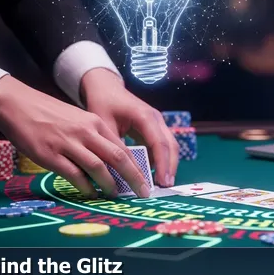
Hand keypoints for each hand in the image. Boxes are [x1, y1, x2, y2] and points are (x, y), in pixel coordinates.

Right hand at [0, 75, 150, 198]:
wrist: (18, 105)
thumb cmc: (50, 115)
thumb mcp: (79, 120)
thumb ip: (95, 138)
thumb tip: (113, 163)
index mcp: (96, 123)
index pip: (123, 148)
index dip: (137, 167)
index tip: (145, 181)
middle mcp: (86, 132)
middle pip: (117, 158)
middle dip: (133, 178)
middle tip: (142, 193)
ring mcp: (68, 143)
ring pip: (98, 167)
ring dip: (110, 184)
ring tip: (115, 195)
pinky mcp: (51, 155)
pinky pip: (74, 175)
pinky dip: (86, 187)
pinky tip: (91, 194)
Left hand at [80, 68, 178, 186]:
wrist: (106, 87)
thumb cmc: (102, 104)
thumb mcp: (104, 125)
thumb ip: (114, 147)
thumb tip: (121, 173)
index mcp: (144, 117)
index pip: (159, 143)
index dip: (162, 164)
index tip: (162, 183)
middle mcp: (156, 118)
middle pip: (171, 145)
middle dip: (170, 167)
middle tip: (165, 187)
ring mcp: (158, 122)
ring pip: (170, 145)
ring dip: (168, 164)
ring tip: (162, 183)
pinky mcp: (155, 127)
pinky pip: (163, 144)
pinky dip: (162, 159)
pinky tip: (154, 173)